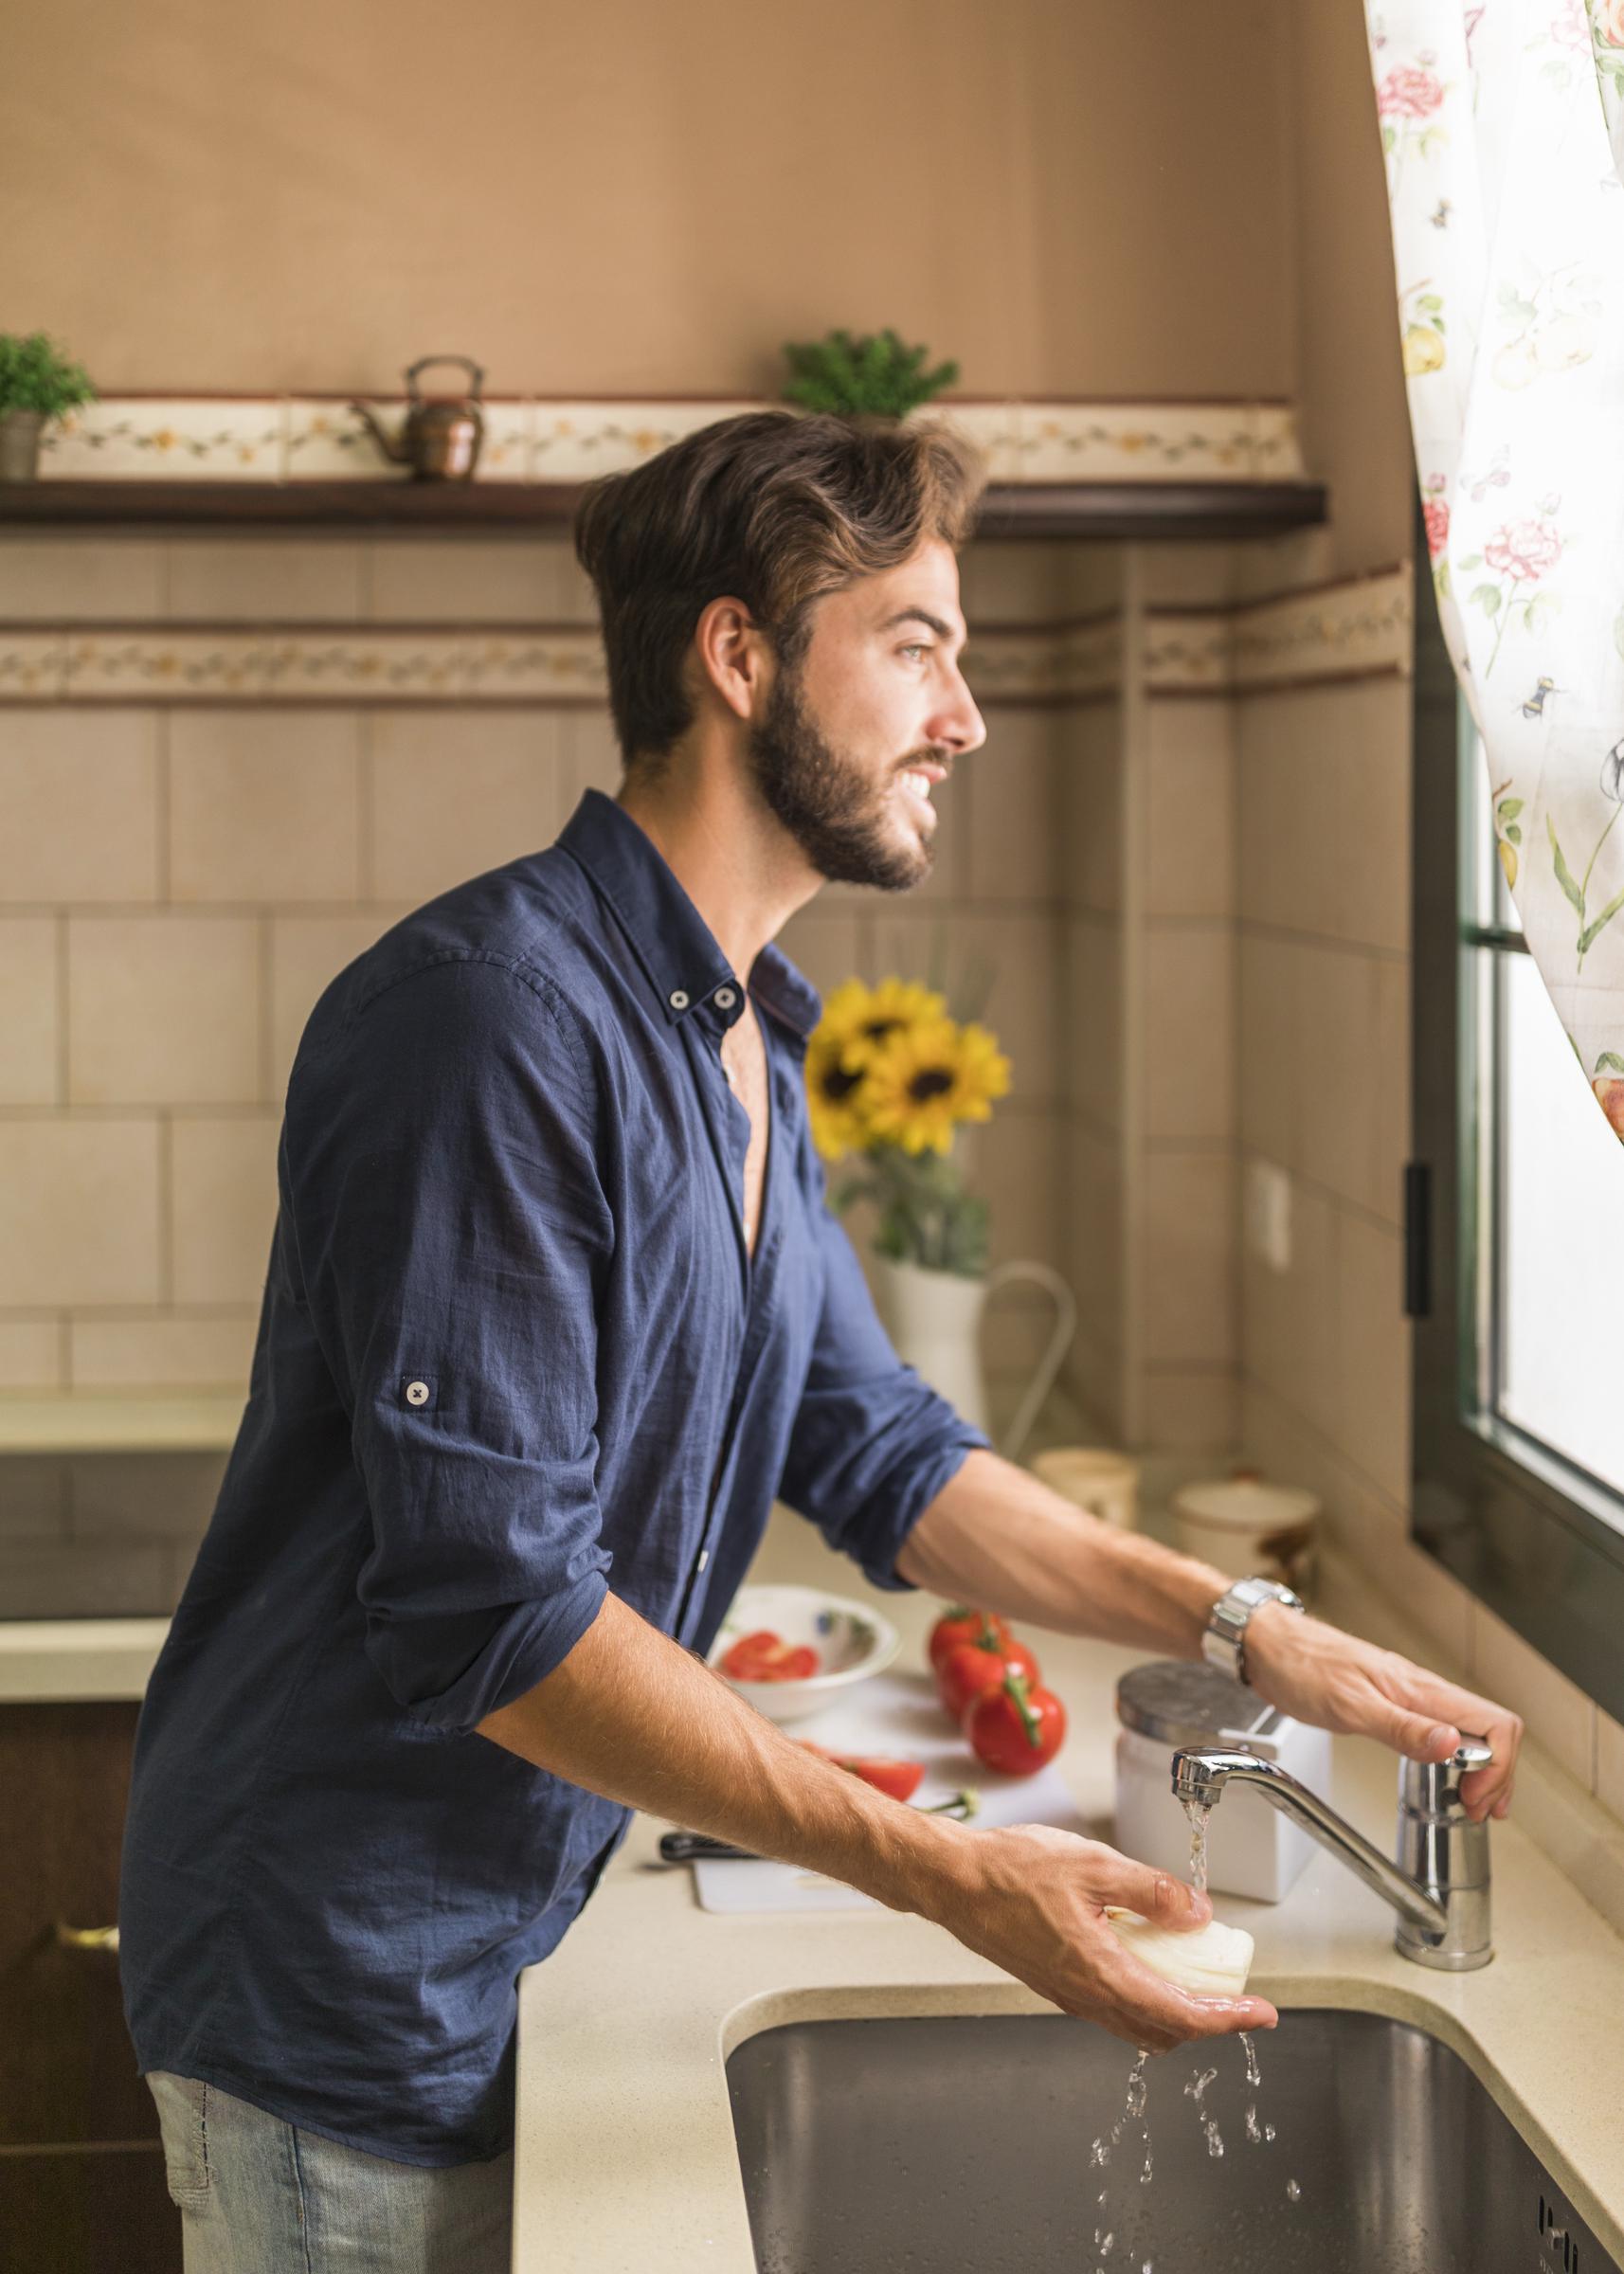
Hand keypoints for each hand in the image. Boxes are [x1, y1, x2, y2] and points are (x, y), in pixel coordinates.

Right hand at [925, 1822, 1277, 2052]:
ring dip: (1173, 2011)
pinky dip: (1142, 1995)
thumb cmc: (1009, 1871)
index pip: (1180, 2015)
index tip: (1260, 2014)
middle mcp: (1085, 1996)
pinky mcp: (1054, 1981)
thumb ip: (1150, 1891)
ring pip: (1135, 2023)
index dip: (1228, 2020)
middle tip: (1233, 1996)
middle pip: (1162, 2031)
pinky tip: (1145, 1956)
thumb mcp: (1093, 1865)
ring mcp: (1067, 1993)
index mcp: (1100, 1974)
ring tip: (1196, 1977)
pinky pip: (1109, 2005)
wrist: (952, 1881)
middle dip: (1205, 2021)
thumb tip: (1196, 1913)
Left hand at [1242, 1604, 1521, 1821]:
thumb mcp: (1349, 1705)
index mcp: (1421, 1690)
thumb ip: (1401, 1727)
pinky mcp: (1393, 1707)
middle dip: (1498, 1774)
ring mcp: (1411, 1699)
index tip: (1473, 1797)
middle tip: (1479, 1810)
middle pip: (1493, 1731)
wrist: (1269, 1646)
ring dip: (1483, 1770)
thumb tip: (1451, 1745)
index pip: (1495, 1723)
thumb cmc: (1302, 1666)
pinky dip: (1457, 1761)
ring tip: (1474, 1803)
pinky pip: (1443, 1734)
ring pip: (1471, 1733)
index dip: (1497, 1766)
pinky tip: (1447, 1779)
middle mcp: (1423, 1693)